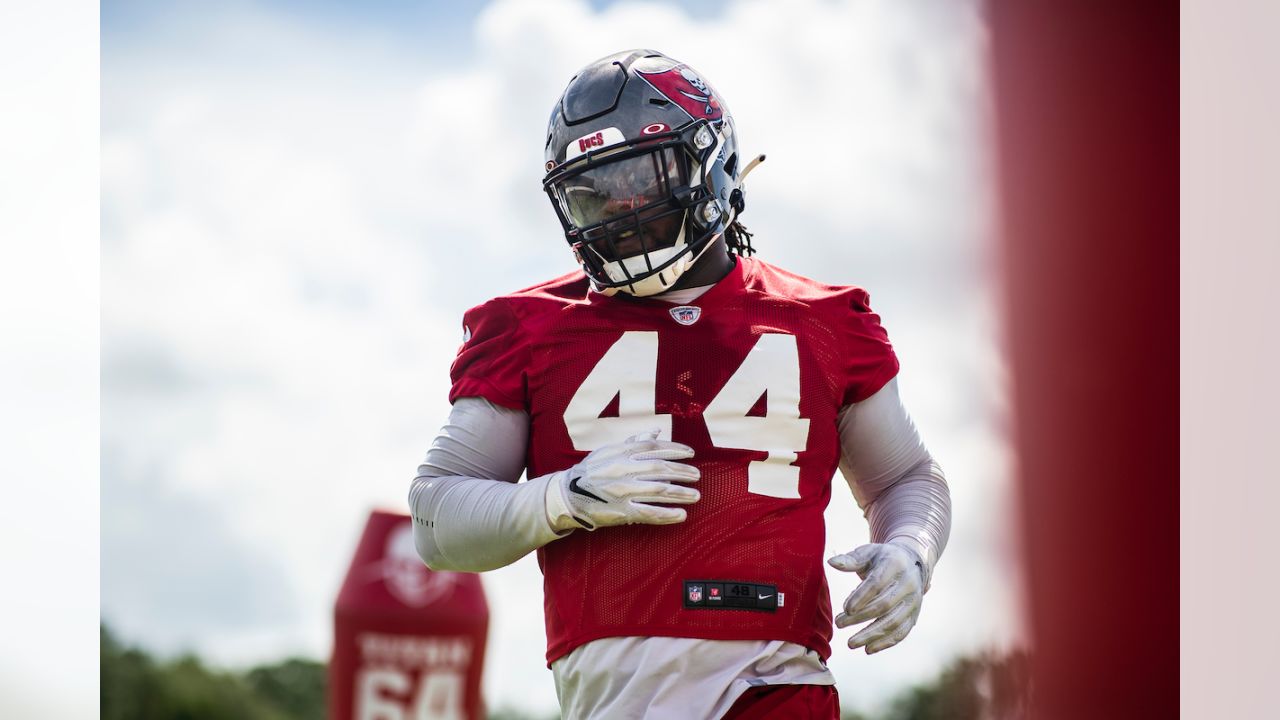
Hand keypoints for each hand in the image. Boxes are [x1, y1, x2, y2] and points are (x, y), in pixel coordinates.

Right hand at [551, 430, 700, 530]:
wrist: (567, 495)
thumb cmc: (591, 471)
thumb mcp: (609, 451)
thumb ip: (633, 442)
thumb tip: (656, 432)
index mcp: (621, 453)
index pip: (654, 448)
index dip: (675, 450)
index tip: (690, 453)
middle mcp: (623, 470)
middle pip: (660, 469)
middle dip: (682, 472)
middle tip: (697, 476)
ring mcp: (623, 491)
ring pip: (659, 491)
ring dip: (680, 493)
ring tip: (695, 495)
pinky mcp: (621, 511)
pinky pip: (648, 513)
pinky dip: (667, 514)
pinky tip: (681, 515)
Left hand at [828, 542, 924, 653]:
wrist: (911, 563)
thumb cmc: (882, 559)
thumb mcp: (868, 554)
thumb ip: (850, 560)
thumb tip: (832, 563)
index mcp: (895, 565)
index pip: (877, 583)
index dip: (861, 597)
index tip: (845, 609)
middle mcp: (908, 584)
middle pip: (883, 605)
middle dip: (860, 617)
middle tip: (839, 624)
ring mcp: (913, 602)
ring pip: (893, 622)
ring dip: (871, 635)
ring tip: (851, 643)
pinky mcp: (914, 615)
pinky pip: (901, 632)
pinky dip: (885, 643)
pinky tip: (868, 649)